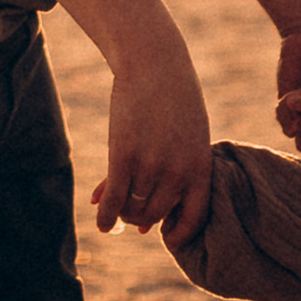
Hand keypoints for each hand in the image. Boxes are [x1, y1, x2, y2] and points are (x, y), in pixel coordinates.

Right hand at [92, 50, 212, 240]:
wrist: (154, 62)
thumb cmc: (172, 101)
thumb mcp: (185, 138)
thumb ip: (170, 180)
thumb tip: (144, 229)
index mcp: (201, 166)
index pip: (195, 217)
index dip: (180, 234)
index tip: (166, 238)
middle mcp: (178, 170)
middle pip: (155, 214)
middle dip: (140, 216)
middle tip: (129, 211)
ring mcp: (150, 163)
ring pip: (132, 207)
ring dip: (121, 211)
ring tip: (114, 203)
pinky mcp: (123, 154)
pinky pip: (113, 197)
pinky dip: (105, 213)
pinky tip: (99, 218)